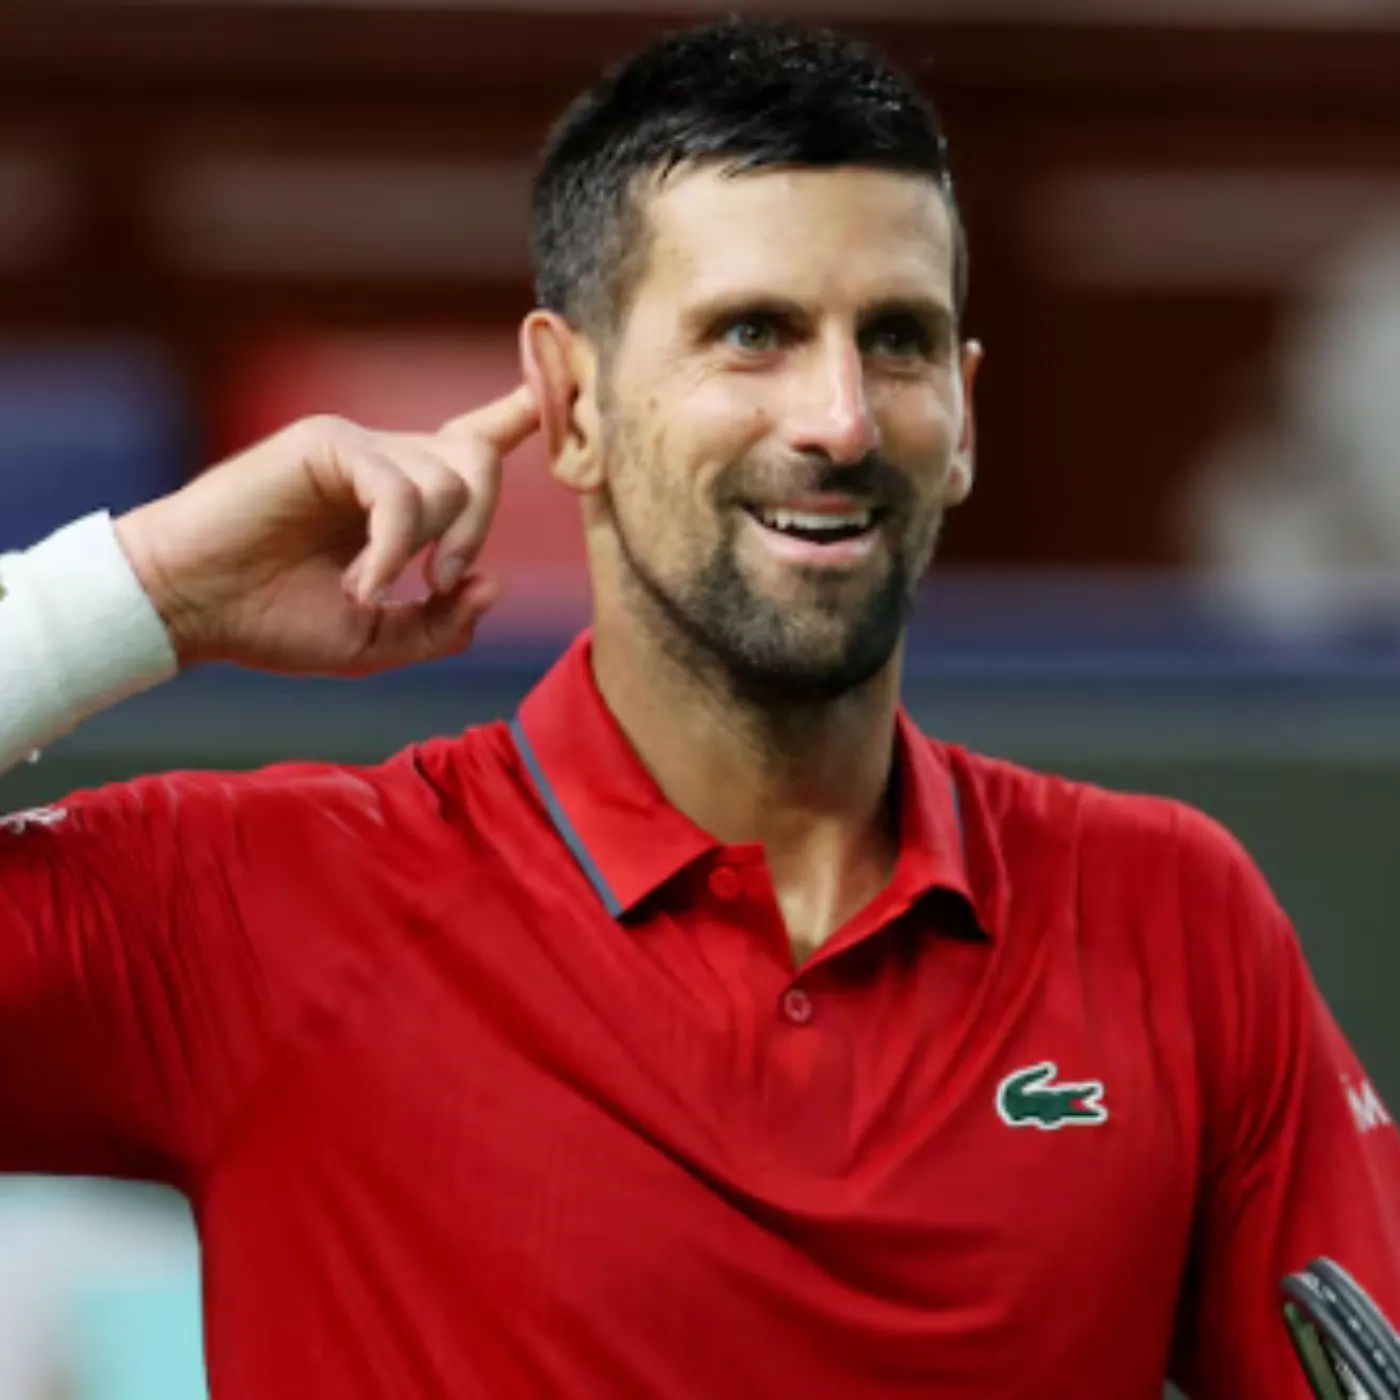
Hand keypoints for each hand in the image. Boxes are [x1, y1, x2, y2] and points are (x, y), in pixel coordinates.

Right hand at [114, 386, 539, 674]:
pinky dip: (391, 547)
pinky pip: (399, 489)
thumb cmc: (274, 621)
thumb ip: (442, 623)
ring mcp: (358, 445)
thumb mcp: (379, 642)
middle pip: (480, 462)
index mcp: (404, 500)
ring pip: (448, 479)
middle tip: (441, 581)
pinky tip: (361, 582)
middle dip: (477, 528)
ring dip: (426, 547)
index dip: (522, 409)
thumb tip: (491, 584)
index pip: (477, 439)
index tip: (560, 372)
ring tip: (372, 587)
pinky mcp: (327, 442)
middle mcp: (388, 462)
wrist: (193, 610)